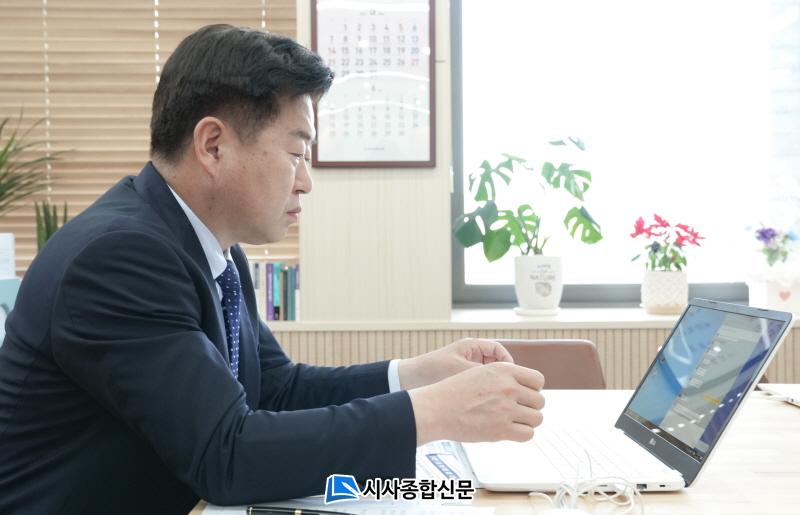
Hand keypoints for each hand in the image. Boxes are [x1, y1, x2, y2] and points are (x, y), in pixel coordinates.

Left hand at [397, 338, 513, 389]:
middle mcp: (470, 356)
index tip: (512, 377)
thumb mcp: (460, 370)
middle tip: (507, 390)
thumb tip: (505, 380)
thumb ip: (482, 373)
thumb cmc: (431, 370)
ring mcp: (465, 369)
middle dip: (502, 377)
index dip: (508, 363)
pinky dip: (484, 393)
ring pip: (488, 377)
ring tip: (496, 398)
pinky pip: (479, 386)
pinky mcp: (460, 382)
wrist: (407, 380)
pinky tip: (485, 403)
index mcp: (471, 347)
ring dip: (493, 387)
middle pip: (496, 364)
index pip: (499, 350)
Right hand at [408, 362, 544, 444]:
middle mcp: (508, 387)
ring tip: (514, 421)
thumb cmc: (455, 392)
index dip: (533, 389)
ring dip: (528, 421)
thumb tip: (527, 388)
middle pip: (540, 400)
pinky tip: (511, 431)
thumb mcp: (480, 372)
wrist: (436, 408)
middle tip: (517, 410)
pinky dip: (522, 434)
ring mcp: (506, 409)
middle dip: (530, 406)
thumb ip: (504, 377)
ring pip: (537, 418)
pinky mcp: (501, 429)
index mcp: (503, 370)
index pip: (538, 379)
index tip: (524, 395)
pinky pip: (528, 434)